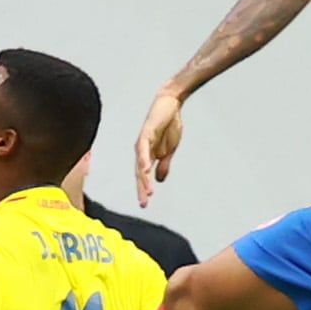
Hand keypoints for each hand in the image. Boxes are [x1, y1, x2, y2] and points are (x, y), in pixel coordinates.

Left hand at [132, 86, 185, 201]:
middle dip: (141, 189)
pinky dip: (144, 160)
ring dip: (144, 179)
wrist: (171, 105)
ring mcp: (142, 142)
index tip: (145, 204)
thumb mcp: (169, 150)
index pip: (143, 176)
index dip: (143, 189)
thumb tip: (159, 180)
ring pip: (141, 164)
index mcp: (147, 155)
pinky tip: (146, 169)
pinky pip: (143, 149)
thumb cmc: (169, 126)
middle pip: (139, 173)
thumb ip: (163, 164)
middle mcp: (141, 150)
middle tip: (143, 204)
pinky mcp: (146, 133)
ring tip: (147, 192)